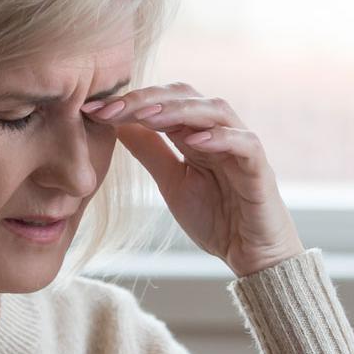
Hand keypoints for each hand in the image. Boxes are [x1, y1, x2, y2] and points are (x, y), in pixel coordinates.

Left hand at [85, 82, 305, 276]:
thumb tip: (118, 123)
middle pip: (186, 96)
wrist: (250, 256)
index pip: (163, 102)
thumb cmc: (217, 218)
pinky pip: (245, 143)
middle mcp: (219, 132)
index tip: (93, 111)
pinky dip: (221, 137)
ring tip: (147, 116)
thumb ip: (151, 152)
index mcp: (196, 134)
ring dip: (179, 110)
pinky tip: (194, 141)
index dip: (130, 102)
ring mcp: (241, 147)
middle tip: (112, 108)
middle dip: (147, 99)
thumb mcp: (172, 182)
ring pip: (214, 110)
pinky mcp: (260, 169)